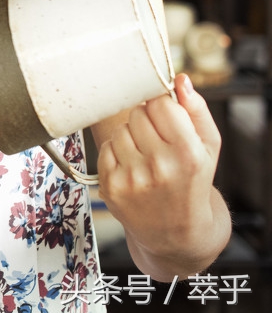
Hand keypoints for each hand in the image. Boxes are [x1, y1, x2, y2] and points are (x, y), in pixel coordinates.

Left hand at [97, 74, 228, 273]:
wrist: (178, 233)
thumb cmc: (193, 182)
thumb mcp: (208, 148)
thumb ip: (196, 110)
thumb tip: (179, 79)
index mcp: (188, 154)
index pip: (160, 103)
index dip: (162, 107)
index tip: (166, 117)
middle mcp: (160, 167)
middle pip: (137, 114)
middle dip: (146, 121)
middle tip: (157, 140)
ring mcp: (132, 179)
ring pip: (119, 130)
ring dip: (130, 136)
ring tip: (145, 155)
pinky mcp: (111, 187)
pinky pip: (105, 148)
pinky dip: (116, 152)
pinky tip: (132, 167)